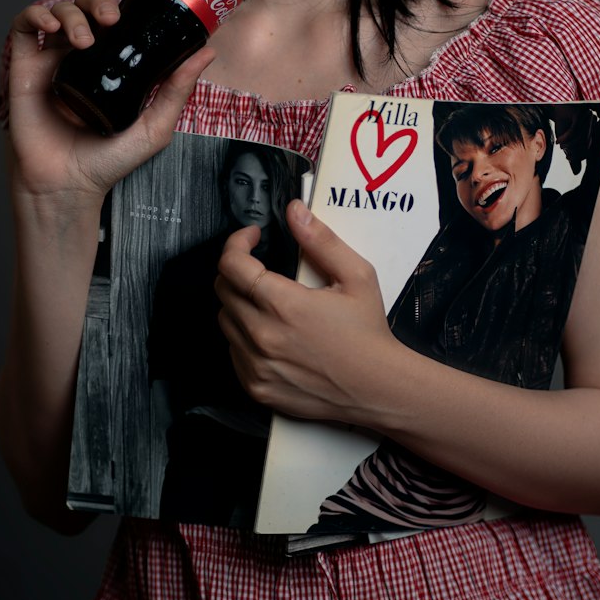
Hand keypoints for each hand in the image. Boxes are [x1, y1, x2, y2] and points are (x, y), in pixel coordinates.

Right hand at [6, 0, 212, 203]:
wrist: (68, 185)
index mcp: (118, 59)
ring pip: (62, 7)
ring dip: (74, 12)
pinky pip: (27, 23)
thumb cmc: (109, 159)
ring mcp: (55, 57)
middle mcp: (87, 52)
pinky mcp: (25, 65)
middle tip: (114, 17)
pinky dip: (39, 15)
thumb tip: (206, 51)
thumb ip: (178, 88)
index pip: (129, 10)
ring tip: (86, 39)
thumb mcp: (156, 124)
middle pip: (92, 1)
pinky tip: (53, 30)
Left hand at [214, 201, 402, 422]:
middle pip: (223, 290)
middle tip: (261, 268)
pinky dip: (244, 337)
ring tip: (268, 302)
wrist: (377, 389)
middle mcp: (263, 336)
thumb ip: (321, 240)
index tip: (252, 237)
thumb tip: (295, 211)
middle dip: (238, 270)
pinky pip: (233, 352)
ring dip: (239, 303)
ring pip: (225, 321)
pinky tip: (271, 333)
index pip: (232, 265)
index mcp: (283, 305)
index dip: (237, 243)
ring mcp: (256, 365)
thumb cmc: (368, 334)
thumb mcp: (356, 276)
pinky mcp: (256, 387)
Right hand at [551, 104, 596, 173]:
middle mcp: (592, 122)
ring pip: (581, 138)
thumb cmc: (561, 120)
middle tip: (565, 154)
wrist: (554, 104)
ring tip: (561, 146)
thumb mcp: (566, 140)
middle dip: (575, 152)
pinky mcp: (579, 113)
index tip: (568, 157)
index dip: (579, 155)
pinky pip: (574, 130)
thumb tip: (577, 173)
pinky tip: (558, 141)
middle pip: (586, 144)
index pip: (589, 147)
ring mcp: (587, 116)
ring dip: (569, 145)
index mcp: (592, 129)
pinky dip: (565, 138)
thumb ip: (572, 155)